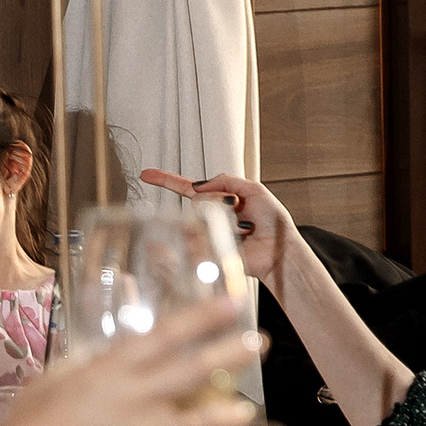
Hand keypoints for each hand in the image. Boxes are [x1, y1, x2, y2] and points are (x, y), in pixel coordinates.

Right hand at [0, 299, 258, 425]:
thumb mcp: (48, 385)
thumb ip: (83, 367)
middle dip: (231, 352)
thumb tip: (105, 354)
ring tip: (246, 411)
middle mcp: (134, 399)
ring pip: (203, 419)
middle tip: (260, 342)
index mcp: (108, 371)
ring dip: (230, 413)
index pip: (166, 335)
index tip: (231, 303)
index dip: (203, 317)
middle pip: (195, 369)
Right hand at [141, 169, 294, 294]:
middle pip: (198, 199)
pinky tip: (243, 237)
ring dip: (231, 217)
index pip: (186, 188)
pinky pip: (209, 235)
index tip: (146, 174)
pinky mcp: (211, 251)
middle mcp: (209, 217)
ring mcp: (208, 234)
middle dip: (221, 200)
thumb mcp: (254, 190)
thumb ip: (226, 180)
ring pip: (204, 216)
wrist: (279, 250)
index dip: (166, 180)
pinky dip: (231, 231)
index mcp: (218, 201)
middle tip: (242, 210)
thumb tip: (197, 186)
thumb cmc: (272, 222)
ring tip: (247, 227)